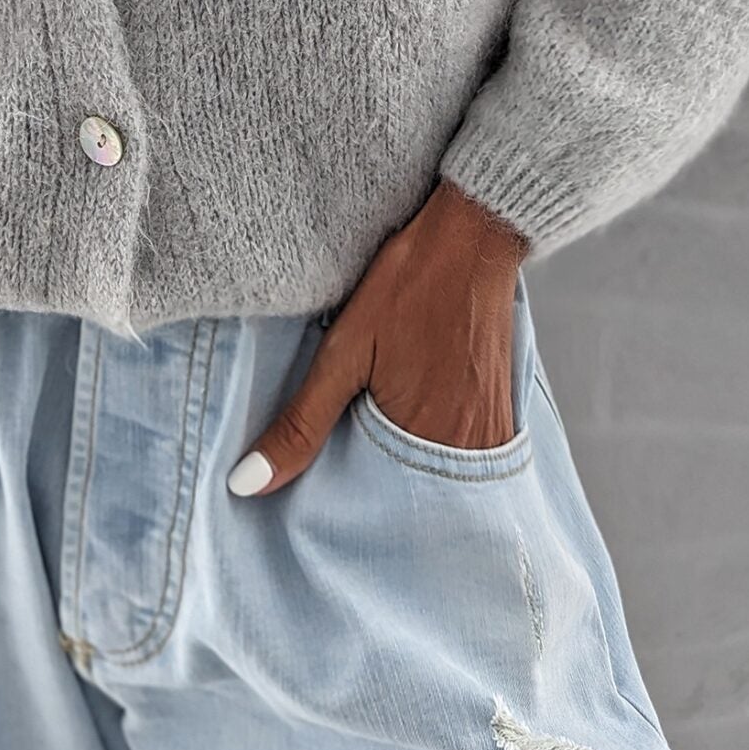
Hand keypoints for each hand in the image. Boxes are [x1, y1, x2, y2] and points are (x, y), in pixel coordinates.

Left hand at [226, 181, 529, 495]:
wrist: (473, 236)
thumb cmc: (409, 287)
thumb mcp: (343, 354)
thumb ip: (301, 424)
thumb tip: (246, 484)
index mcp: (429, 445)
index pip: (381, 514)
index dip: (347, 513)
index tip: (318, 511)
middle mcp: (471, 452)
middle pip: (414, 502)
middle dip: (377, 499)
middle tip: (341, 482)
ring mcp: (493, 432)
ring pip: (438, 479)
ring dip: (405, 472)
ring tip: (371, 452)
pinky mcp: (502, 410)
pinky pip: (464, 454)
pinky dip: (432, 449)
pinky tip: (407, 426)